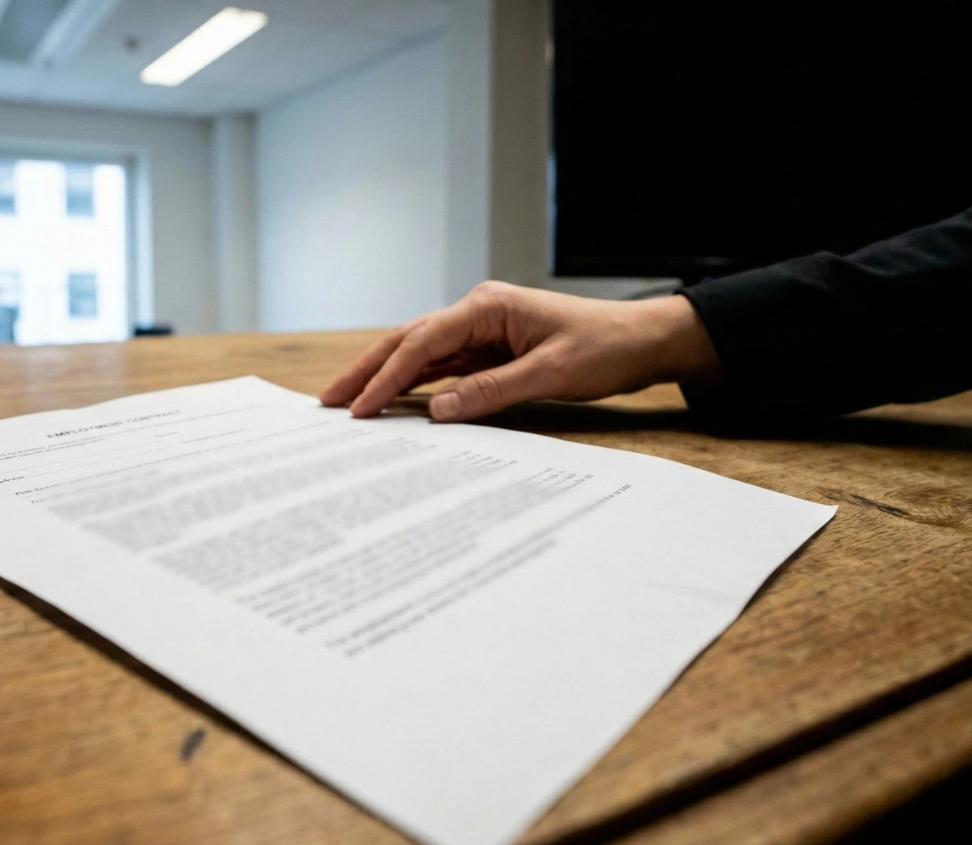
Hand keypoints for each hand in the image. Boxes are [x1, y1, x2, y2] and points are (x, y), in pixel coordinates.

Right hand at [319, 281, 720, 421]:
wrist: (643, 341)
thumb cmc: (605, 348)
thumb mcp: (551, 374)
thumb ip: (492, 392)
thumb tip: (437, 411)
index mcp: (487, 307)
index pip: (422, 343)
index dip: (385, 377)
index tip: (359, 407)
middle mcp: (477, 313)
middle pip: (407, 341)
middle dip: (366, 370)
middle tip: (327, 400)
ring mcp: (481, 332)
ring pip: (419, 354)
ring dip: (384, 377)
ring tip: (347, 403)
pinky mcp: (490, 351)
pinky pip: (442, 368)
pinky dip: (413, 385)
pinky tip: (391, 403)